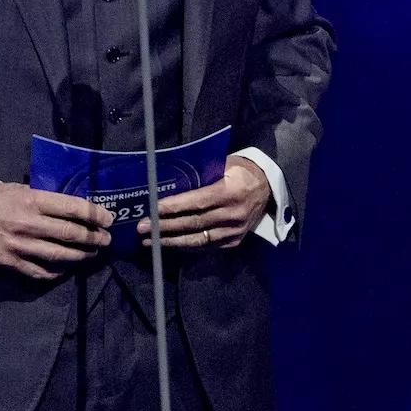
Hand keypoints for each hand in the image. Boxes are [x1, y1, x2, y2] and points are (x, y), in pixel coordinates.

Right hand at [0, 181, 111, 278]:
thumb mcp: (22, 189)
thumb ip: (46, 197)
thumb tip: (75, 205)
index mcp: (32, 200)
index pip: (71, 208)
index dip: (94, 214)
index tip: (108, 219)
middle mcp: (28, 223)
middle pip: (70, 234)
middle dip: (93, 237)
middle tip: (106, 239)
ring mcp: (20, 245)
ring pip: (59, 255)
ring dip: (81, 255)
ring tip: (93, 253)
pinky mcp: (11, 262)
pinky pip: (40, 271)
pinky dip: (57, 271)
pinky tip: (67, 268)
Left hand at [149, 158, 272, 252]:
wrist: (268, 187)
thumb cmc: (240, 172)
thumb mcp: (224, 164)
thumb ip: (201, 173)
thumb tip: (170, 180)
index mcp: (231, 191)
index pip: (198, 201)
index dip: (175, 206)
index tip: (154, 209)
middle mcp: (234, 214)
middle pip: (194, 223)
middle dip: (165, 226)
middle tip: (143, 228)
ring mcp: (235, 231)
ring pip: (198, 239)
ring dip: (171, 241)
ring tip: (150, 241)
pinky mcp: (234, 241)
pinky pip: (206, 245)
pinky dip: (186, 245)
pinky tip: (169, 243)